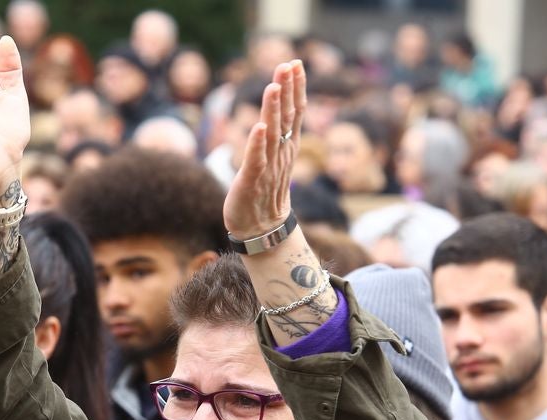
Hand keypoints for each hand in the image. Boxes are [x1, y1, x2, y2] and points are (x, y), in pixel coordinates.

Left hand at [224, 60, 305, 239]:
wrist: (260, 229)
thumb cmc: (264, 190)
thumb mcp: (275, 157)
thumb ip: (278, 132)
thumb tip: (280, 108)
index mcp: (286, 146)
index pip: (294, 112)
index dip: (295, 88)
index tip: (295, 63)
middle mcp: (280, 154)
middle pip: (286, 117)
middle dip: (287, 90)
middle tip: (288, 64)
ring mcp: (267, 168)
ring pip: (272, 134)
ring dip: (273, 110)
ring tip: (273, 87)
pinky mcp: (251, 182)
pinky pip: (255, 161)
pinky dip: (257, 144)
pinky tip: (258, 127)